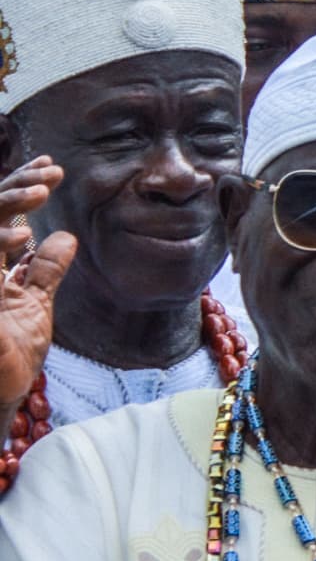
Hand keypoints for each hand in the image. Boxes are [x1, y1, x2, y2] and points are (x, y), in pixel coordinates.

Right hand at [0, 169, 71, 417]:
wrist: (0, 392)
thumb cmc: (10, 353)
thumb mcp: (34, 304)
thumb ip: (46, 270)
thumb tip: (64, 236)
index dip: (20, 187)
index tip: (52, 168)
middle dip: (15, 187)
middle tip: (51, 173)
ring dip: (7, 206)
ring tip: (42, 192)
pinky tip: (22, 237)